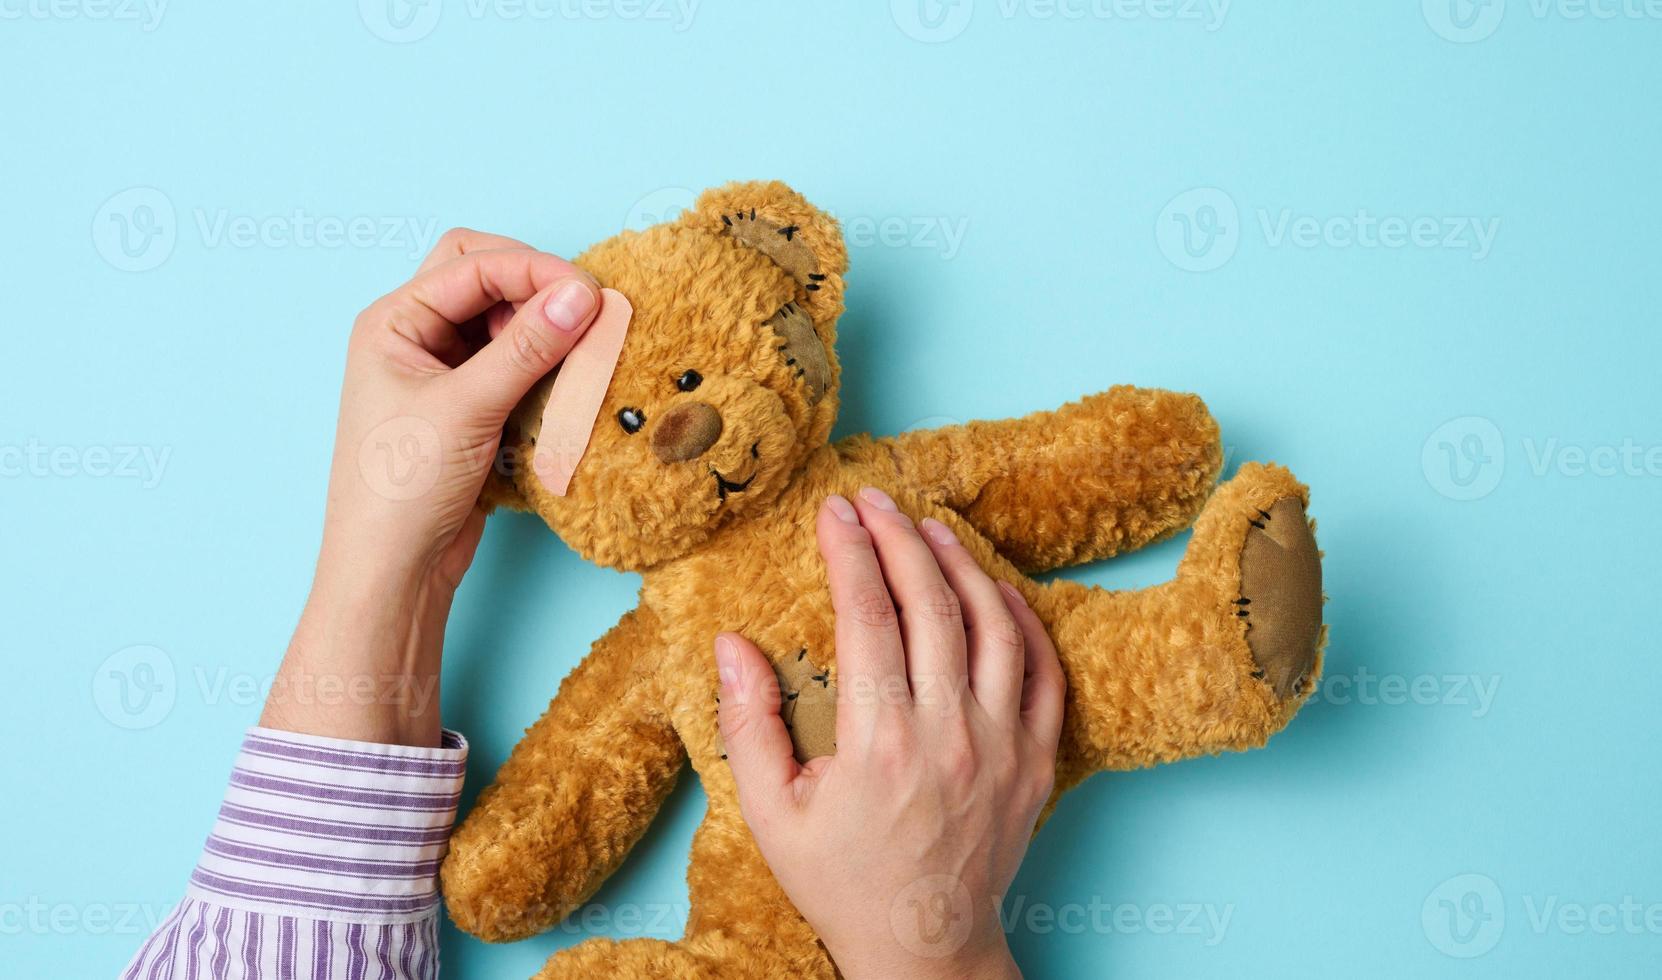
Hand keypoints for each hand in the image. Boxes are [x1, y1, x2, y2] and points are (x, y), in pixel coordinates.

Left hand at [262, 230, 600, 746]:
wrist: (392, 571)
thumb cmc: (401, 489)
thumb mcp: (467, 408)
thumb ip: (527, 347)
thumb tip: (581, 294)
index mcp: (394, 322)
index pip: (472, 264)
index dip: (533, 269)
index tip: (590, 292)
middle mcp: (416, 338)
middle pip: (486, 277)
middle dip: (536, 285)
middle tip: (586, 308)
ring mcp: (444, 372)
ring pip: (506, 321)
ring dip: (546, 327)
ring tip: (585, 347)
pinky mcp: (472, 407)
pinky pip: (517, 364)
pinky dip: (547, 364)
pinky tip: (572, 379)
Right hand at [716, 488, 1066, 979]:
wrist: (924, 949)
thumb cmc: (842, 880)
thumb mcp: (770, 813)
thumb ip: (748, 723)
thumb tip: (731, 642)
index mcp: (879, 743)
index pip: (866, 615)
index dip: (848, 552)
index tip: (832, 512)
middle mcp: (950, 735)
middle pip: (931, 604)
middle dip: (898, 537)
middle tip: (873, 499)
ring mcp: (1003, 746)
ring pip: (994, 626)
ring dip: (961, 565)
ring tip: (931, 525)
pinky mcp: (1037, 761)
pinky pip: (1044, 672)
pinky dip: (1024, 620)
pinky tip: (996, 589)